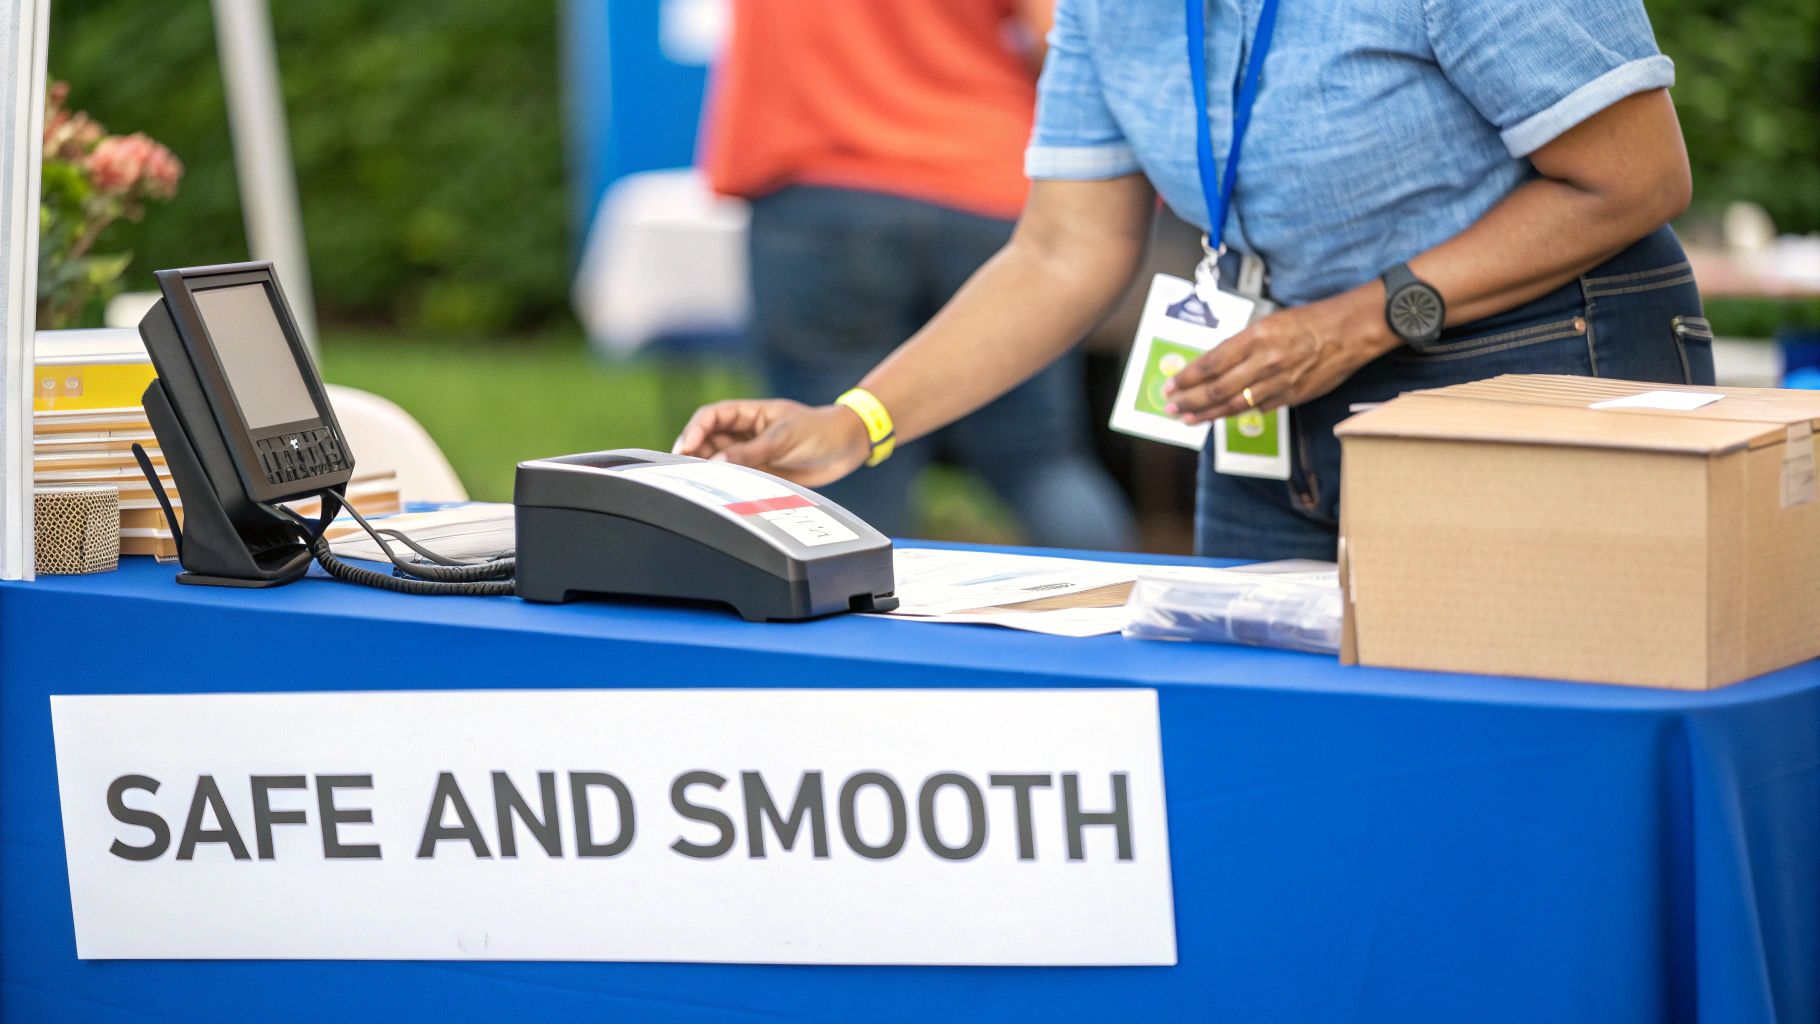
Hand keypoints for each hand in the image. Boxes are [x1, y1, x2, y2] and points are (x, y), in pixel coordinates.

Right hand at [672, 398, 871, 487]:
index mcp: (749, 413)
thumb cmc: (819, 431)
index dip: (695, 430)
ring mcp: (752, 453)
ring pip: (719, 461)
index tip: (686, 449)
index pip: (712, 416)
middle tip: (686, 473)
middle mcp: (745, 432)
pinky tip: (719, 494)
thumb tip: (715, 463)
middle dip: (695, 453)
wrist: (847, 448)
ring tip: (700, 485)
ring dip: (708, 471)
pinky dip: (725, 484)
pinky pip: (736, 478)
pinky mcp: (760, 473)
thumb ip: (750, 452)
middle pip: (708, 440)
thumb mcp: (783, 438)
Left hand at [1162, 286, 1395, 422]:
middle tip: (1170, 407)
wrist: (1352, 330)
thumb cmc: (1313, 320)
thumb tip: (1217, 364)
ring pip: (1234, 404)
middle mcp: (1264, 361)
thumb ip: (1243, 344)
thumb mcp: (1270, 321)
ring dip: (1207, 414)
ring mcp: (1279, 382)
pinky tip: (1222, 416)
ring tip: (1187, 419)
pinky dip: (1238, 413)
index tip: (1171, 385)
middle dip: (1189, 400)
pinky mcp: (1293, 396)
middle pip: (1217, 388)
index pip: (1211, 362)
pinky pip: (1259, 408)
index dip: (1187, 377)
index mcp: (1256, 336)